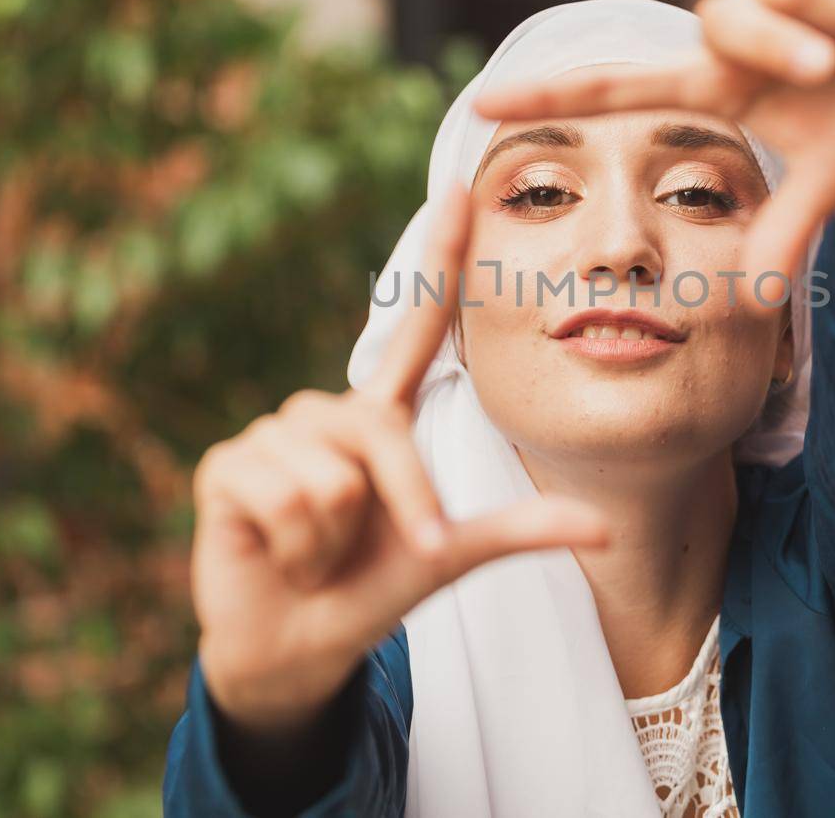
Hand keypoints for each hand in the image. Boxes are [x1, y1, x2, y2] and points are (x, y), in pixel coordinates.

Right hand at [190, 182, 610, 734]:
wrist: (299, 646)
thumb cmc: (375, 587)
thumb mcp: (452, 556)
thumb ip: (520, 531)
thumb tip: (607, 531)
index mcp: (383, 418)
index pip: (415, 326)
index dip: (436, 259)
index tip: (456, 188)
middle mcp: (328, 412)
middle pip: (383, 437)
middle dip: (394, 509)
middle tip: (361, 551)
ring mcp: (274, 434)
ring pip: (333, 477)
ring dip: (335, 539)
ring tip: (317, 551)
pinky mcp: (227, 467)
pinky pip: (284, 497)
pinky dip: (296, 547)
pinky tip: (279, 554)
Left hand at [472, 0, 834, 289]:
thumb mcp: (829, 182)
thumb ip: (789, 229)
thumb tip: (756, 300)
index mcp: (719, 87)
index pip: (620, 88)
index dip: (551, 97)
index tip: (478, 101)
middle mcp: (732, 31)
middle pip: (722, 16)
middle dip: (784, 46)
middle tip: (829, 68)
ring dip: (825, 13)